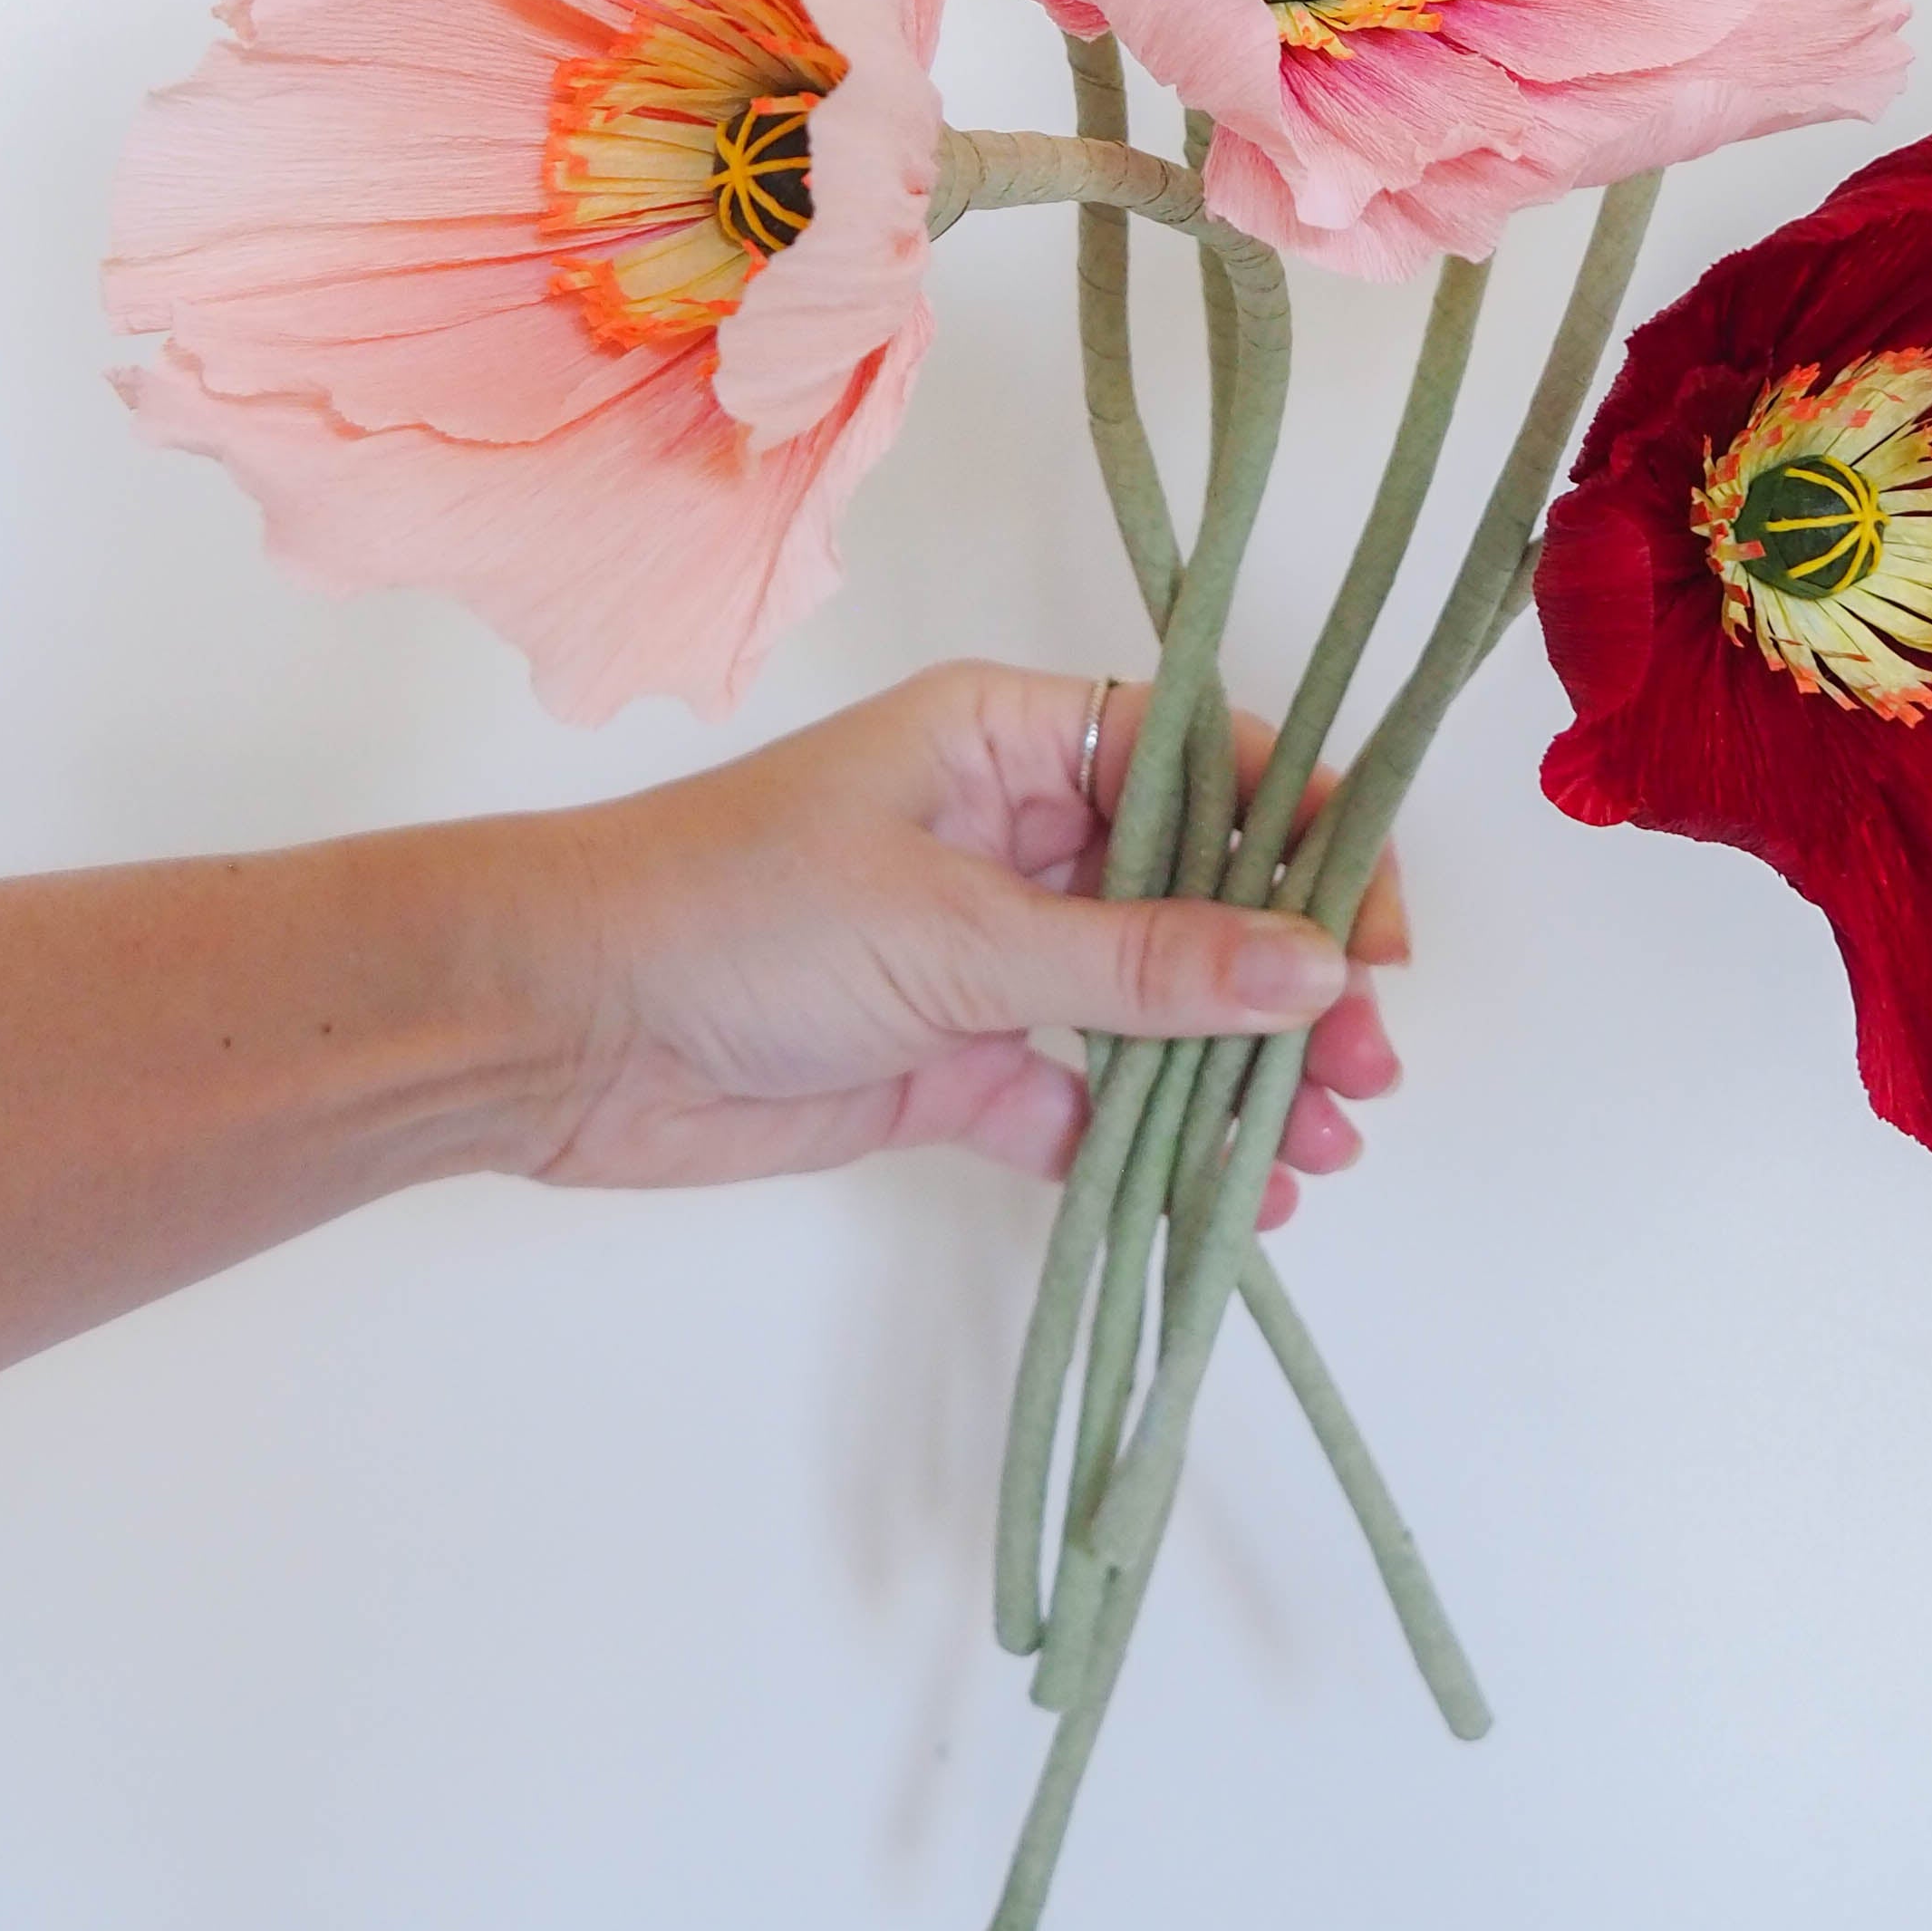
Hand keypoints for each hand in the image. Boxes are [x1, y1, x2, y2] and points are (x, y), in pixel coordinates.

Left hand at [519, 661, 1404, 1211]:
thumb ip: (1142, 964)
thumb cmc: (733, 913)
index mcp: (1012, 737)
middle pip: (1199, 892)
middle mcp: (1011, 830)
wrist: (555, 1029)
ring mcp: (982, 949)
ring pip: (1151, 1004)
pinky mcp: (948, 1059)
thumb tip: (1316, 968)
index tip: (1377, 937)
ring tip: (1320, 1148)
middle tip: (1367, 1068)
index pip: (1206, 763)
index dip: (1307, 837)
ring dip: (1238, 1072)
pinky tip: (1220, 1193)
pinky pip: (1080, 1094)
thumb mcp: (959, 931)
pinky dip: (1149, 1141)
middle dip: (1290, 979)